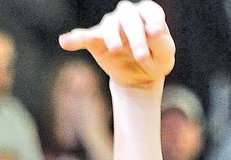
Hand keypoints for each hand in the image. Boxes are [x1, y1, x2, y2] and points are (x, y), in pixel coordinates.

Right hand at [59, 2, 174, 87]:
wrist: (140, 77)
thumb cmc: (156, 61)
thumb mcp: (165, 56)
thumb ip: (162, 44)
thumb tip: (151, 32)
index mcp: (147, 14)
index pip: (150, 11)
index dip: (153, 20)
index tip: (155, 33)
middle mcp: (128, 15)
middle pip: (128, 16)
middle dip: (135, 35)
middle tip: (141, 56)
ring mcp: (111, 26)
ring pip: (109, 25)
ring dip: (112, 36)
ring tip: (115, 49)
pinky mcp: (97, 41)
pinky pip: (84, 36)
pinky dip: (75, 38)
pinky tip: (65, 42)